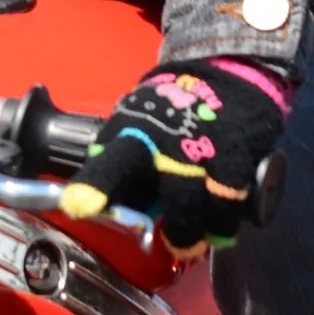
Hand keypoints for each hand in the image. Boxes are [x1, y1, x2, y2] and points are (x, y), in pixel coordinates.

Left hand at [59, 58, 291, 257]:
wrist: (228, 71)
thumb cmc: (174, 108)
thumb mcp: (141, 123)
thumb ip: (130, 162)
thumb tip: (117, 204)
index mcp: (134, 131)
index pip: (111, 161)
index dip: (96, 185)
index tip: (78, 206)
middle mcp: (166, 142)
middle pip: (170, 194)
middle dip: (173, 228)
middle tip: (172, 242)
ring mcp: (203, 150)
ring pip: (195, 206)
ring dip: (194, 232)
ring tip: (192, 243)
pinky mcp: (236, 157)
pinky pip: (230, 203)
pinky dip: (224, 221)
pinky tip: (221, 227)